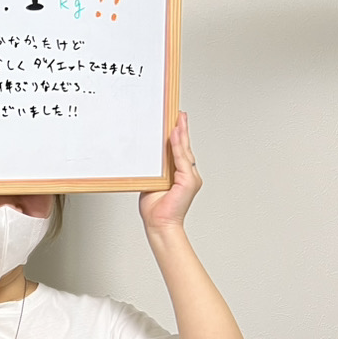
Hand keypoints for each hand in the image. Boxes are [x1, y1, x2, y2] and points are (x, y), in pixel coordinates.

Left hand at [140, 111, 201, 230]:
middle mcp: (188, 175)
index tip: (175, 122)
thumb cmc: (155, 209)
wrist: (159, 224)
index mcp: (180, 176)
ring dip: (181, 134)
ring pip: (184, 151)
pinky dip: (177, 146)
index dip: (178, 137)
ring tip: (178, 119)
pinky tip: (174, 134)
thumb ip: (155, 170)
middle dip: (182, 130)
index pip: (179, 152)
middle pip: (184, 148)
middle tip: (179, 114)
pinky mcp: (188, 181)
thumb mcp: (152, 183)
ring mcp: (190, 178)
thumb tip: (147, 156)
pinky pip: (181, 159)